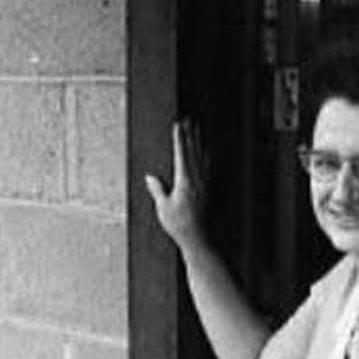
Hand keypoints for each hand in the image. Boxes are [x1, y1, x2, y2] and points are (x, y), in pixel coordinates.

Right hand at [144, 120, 208, 249]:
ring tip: (198, 129)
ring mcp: (203, 184)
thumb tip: (150, 177)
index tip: (178, 125)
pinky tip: (206, 151)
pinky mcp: (207, 190)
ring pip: (202, 157)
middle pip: (194, 151)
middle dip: (191, 134)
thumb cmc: (178, 225)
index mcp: (185, 181)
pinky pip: (207, 167)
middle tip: (190, 119)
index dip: (179, 138)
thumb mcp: (163, 207)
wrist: (197, 238)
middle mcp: (197, 179)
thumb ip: (158, 190)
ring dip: (199, 142)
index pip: (181, 154)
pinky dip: (206, 156)